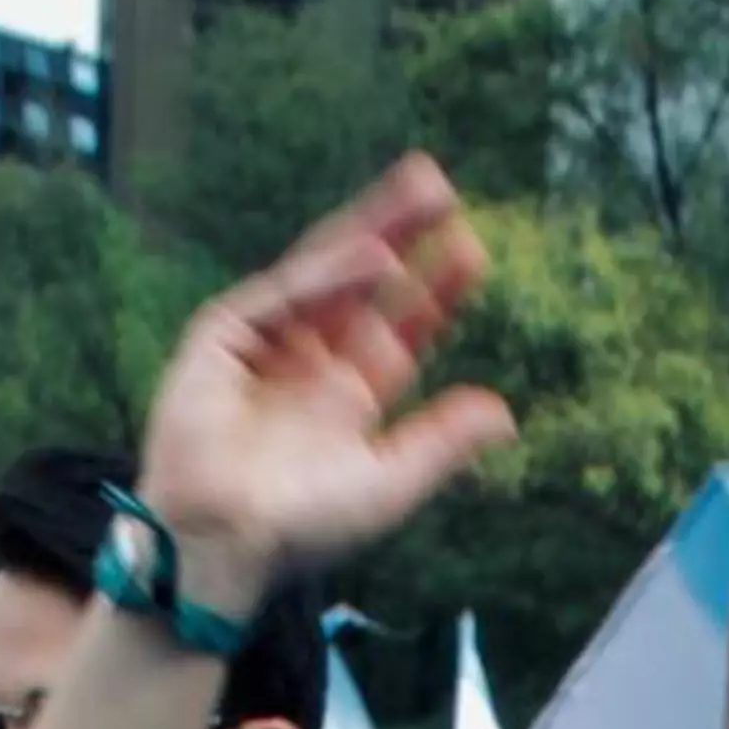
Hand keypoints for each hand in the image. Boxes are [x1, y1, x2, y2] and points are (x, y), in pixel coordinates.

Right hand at [137, 156, 516, 603]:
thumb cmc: (303, 527)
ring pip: (324, 271)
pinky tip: (374, 256)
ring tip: (417, 188)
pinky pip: (280, 294)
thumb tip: (506, 414)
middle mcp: (309, 361)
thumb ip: (443, 442)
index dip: (434, 292)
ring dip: (369, 229)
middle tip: (441, 189)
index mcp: (348, 396)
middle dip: (400, 235)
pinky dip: (326, 276)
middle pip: (363, 284)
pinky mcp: (222, 336)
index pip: (399, 328)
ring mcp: (266, 343)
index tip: (471, 253)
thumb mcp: (389, 481)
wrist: (227, 540)